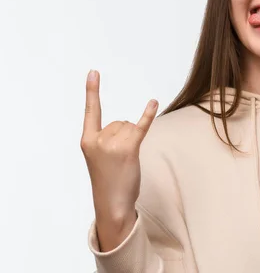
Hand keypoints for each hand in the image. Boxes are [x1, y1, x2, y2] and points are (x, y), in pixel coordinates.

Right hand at [80, 70, 157, 247]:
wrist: (112, 204)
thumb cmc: (108, 180)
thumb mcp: (99, 157)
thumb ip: (107, 138)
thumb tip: (131, 124)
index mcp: (87, 141)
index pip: (91, 111)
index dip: (92, 91)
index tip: (94, 72)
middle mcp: (98, 140)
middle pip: (121, 122)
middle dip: (125, 137)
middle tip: (119, 160)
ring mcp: (112, 145)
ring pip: (131, 127)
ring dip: (134, 141)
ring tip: (126, 161)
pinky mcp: (129, 150)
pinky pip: (140, 127)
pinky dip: (148, 114)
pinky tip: (153, 102)